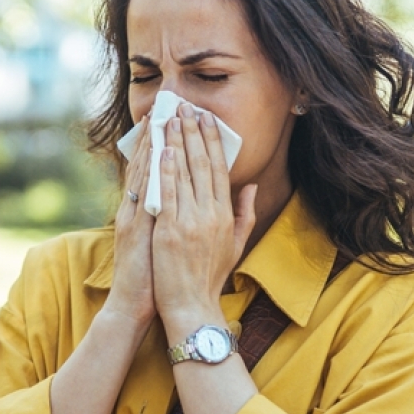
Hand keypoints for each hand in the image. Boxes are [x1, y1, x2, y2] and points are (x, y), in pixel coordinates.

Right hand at [102, 124, 155, 326]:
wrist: (133, 305)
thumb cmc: (153, 278)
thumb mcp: (163, 243)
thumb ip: (171, 220)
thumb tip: (186, 201)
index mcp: (143, 212)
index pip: (153, 171)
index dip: (161, 145)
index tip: (172, 120)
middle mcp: (134, 209)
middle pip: (144, 165)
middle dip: (156, 135)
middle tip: (166, 106)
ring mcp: (132, 217)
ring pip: (141, 173)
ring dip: (150, 145)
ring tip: (159, 118)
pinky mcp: (132, 228)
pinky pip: (141, 194)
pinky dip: (148, 171)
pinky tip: (156, 152)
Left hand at [151, 104, 256, 335]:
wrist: (192, 306)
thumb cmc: (210, 277)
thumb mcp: (235, 244)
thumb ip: (244, 213)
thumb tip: (251, 185)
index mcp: (225, 215)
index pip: (219, 169)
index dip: (212, 141)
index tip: (206, 119)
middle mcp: (210, 214)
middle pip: (202, 164)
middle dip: (194, 133)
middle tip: (186, 107)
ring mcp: (189, 222)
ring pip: (184, 174)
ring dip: (177, 143)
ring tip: (170, 119)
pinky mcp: (169, 231)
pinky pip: (168, 194)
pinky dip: (165, 171)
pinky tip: (162, 150)